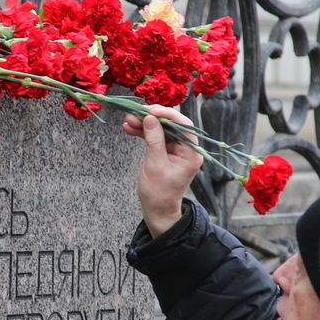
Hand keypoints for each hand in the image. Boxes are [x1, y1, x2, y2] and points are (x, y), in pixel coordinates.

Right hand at [122, 106, 202, 238]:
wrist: (157, 209)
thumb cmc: (159, 192)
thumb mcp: (155, 165)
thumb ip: (154, 140)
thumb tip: (150, 118)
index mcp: (191, 153)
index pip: (183, 125)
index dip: (167, 114)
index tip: (150, 110)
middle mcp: (186, 149)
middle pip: (171, 125)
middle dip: (152, 118)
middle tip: (135, 113)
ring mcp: (176, 150)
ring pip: (161, 129)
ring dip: (144, 124)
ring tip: (127, 120)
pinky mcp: (165, 152)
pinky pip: (155, 138)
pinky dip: (143, 133)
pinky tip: (129, 129)